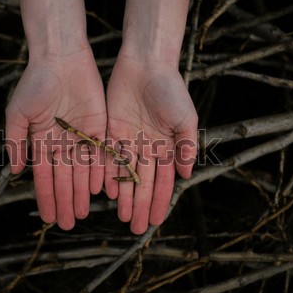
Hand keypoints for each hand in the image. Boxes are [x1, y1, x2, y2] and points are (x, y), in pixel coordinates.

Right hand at [6, 48, 106, 229]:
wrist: (60, 58)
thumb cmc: (36, 83)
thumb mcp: (18, 113)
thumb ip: (16, 142)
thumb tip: (16, 171)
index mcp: (42, 141)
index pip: (44, 176)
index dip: (46, 197)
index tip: (47, 217)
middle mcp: (62, 143)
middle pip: (64, 179)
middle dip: (65, 201)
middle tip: (66, 224)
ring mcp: (81, 136)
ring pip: (83, 171)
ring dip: (82, 192)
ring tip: (82, 212)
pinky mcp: (100, 127)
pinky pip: (100, 154)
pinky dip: (100, 171)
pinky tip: (99, 189)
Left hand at [105, 56, 197, 233]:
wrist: (147, 65)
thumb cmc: (170, 89)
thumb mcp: (185, 119)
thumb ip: (186, 147)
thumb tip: (185, 174)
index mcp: (166, 147)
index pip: (162, 182)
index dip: (159, 201)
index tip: (155, 221)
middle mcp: (146, 148)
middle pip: (142, 183)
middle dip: (139, 205)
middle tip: (134, 227)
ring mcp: (128, 141)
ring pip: (125, 175)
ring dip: (123, 196)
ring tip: (121, 216)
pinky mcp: (111, 131)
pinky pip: (108, 158)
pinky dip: (107, 174)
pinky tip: (106, 191)